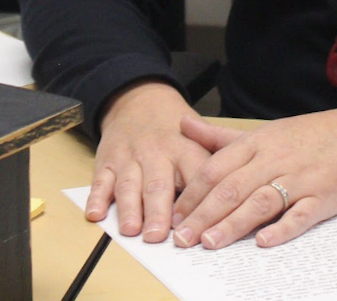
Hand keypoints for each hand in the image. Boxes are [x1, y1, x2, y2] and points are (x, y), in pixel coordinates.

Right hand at [88, 80, 211, 242]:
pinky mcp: (108, 161)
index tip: (198, 225)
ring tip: (131, 230)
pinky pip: (101, 180)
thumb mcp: (201, 138)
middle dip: (158, 211)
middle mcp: (157, 153)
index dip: (197, 200)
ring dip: (129, 208)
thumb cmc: (176, 131)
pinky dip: (97, 197)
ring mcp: (130, 158)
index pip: (195, 175)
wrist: (140, 99)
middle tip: (159, 236)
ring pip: (129, 184)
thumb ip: (216, 164)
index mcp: (185, 148)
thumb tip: (241, 195)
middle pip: (158, 183)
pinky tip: (95, 214)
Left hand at [170, 106, 336, 250]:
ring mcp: (300, 178)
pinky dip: (282, 228)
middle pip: (232, 188)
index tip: (174, 215)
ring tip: (210, 243)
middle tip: (182, 239)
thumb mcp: (263, 132)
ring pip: (260, 201)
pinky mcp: (323, 197)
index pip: (217, 168)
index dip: (193, 193)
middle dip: (204, 215)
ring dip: (233, 224)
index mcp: (257, 142)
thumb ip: (221, 136)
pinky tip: (264, 242)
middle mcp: (275, 159)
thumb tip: (183, 124)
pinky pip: (300, 215)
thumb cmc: (307, 136)